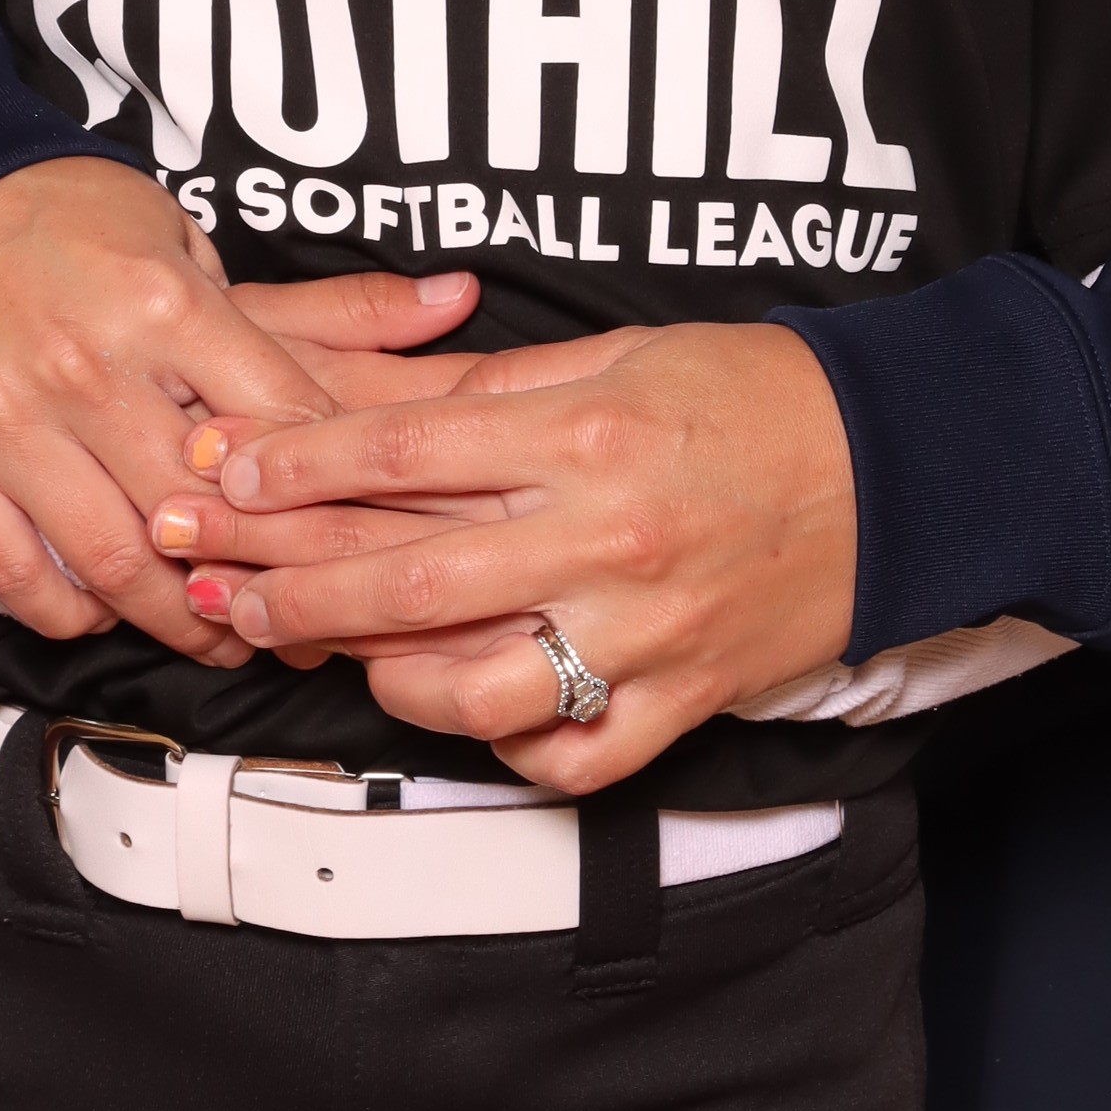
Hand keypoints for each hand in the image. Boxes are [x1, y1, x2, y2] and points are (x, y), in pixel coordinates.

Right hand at [0, 161, 476, 660]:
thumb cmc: (72, 223)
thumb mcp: (203, 245)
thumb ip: (332, 304)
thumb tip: (459, 301)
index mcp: (167, 304)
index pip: (281, 426)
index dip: (334, 498)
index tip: (367, 540)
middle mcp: (89, 367)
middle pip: (202, 516)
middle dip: (267, 584)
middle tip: (307, 623)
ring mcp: (6, 419)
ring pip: (112, 562)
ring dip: (176, 620)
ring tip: (219, 638)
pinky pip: (15, 573)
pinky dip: (68, 611)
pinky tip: (105, 614)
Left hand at [152, 319, 858, 784]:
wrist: (904, 470)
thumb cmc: (760, 397)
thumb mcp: (622, 354)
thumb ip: (490, 393)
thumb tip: (362, 404)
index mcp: (586, 434)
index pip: (399, 454)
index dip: (292, 465)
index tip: (222, 470)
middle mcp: (604, 540)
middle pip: (402, 580)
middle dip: (282, 579)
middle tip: (206, 576)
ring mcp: (641, 634)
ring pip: (466, 690)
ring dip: (368, 672)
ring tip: (317, 647)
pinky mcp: (680, 702)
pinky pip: (566, 756)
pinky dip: (500, 744)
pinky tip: (453, 708)